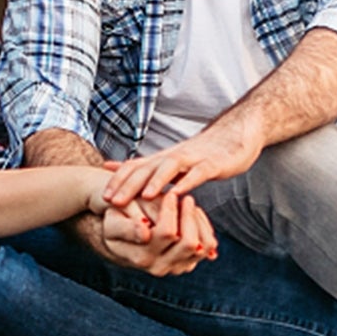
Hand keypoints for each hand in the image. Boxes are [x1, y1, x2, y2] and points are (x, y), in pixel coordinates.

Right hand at [98, 190, 217, 275]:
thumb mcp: (112, 222)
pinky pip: (207, 247)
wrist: (120, 237)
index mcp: (142, 257)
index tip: (169, 194)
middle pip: (189, 243)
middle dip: (189, 215)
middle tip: (184, 198)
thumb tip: (145, 233)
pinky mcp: (186, 264)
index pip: (167, 233)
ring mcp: (175, 268)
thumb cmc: (115, 222)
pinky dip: (204, 229)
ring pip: (202, 246)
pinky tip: (192, 216)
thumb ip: (126, 228)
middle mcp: (160, 267)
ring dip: (198, 222)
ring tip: (188, 206)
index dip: (170, 211)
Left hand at [103, 114, 264, 203]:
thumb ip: (142, 167)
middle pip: (146, 168)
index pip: (134, 167)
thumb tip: (111, 168)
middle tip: (111, 201)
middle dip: (128, 185)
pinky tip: (179, 193)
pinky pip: (198, 173)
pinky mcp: (212, 164)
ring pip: (169, 167)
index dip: (117, 181)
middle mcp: (173, 157)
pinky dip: (188, 182)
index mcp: (162, 159)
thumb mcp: (168, 161)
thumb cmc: (201, 154)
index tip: (101, 198)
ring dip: (155, 181)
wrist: (235, 135)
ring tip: (143, 196)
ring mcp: (193, 159)